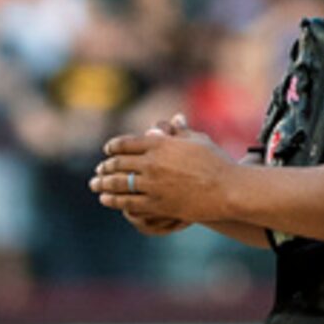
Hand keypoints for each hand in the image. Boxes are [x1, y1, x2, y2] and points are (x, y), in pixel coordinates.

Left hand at [93, 123, 236, 226]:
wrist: (228, 189)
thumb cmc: (217, 162)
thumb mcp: (198, 140)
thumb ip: (180, 131)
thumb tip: (173, 119)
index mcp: (160, 143)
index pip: (127, 143)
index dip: (113, 147)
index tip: (107, 151)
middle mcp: (152, 163)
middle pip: (119, 163)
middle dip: (105, 167)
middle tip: (98, 170)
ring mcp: (153, 184)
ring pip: (120, 184)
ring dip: (104, 184)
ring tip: (95, 184)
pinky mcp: (157, 204)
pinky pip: (129, 202)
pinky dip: (114, 200)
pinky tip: (105, 199)